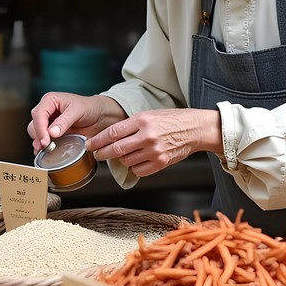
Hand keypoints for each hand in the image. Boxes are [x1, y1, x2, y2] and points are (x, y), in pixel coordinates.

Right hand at [28, 92, 125, 153]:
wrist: (100, 117)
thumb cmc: (90, 108)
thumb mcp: (78, 111)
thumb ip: (64, 121)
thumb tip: (51, 132)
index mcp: (50, 101)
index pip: (38, 114)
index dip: (40, 128)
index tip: (45, 140)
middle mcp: (47, 111)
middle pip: (34, 124)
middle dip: (39, 136)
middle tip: (47, 146)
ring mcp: (48, 123)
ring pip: (35, 133)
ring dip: (39, 142)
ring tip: (48, 149)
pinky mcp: (51, 134)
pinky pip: (42, 141)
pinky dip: (42, 148)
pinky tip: (47, 151)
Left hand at [85, 108, 221, 176]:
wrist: (195, 129)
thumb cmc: (171, 120)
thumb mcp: (148, 115)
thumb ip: (129, 126)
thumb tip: (109, 137)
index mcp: (142, 120)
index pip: (112, 132)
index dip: (98, 141)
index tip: (90, 144)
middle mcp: (148, 136)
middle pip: (116, 150)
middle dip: (102, 153)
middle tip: (97, 154)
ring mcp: (155, 151)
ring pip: (126, 161)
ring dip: (120, 160)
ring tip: (122, 154)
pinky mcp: (161, 163)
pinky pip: (138, 170)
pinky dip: (133, 167)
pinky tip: (135, 160)